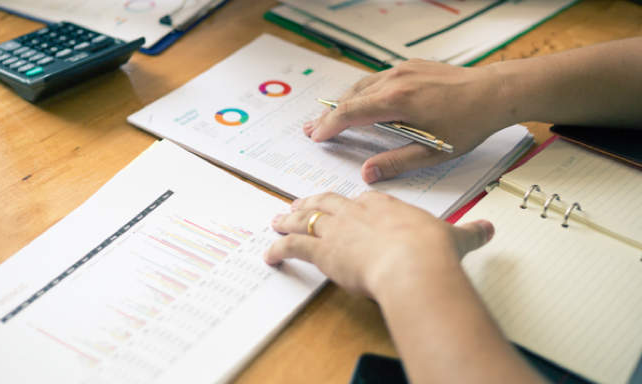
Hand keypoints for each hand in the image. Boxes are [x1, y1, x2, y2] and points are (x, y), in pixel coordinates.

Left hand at [265, 191, 493, 297]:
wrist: (413, 263)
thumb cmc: (432, 250)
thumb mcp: (455, 238)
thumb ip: (468, 233)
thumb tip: (487, 230)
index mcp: (385, 206)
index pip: (362, 199)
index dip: (350, 204)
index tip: (344, 205)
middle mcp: (356, 212)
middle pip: (328, 202)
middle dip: (312, 202)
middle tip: (299, 203)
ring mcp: (337, 229)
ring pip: (306, 218)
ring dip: (289, 220)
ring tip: (277, 220)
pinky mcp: (322, 250)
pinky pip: (293, 246)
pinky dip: (279, 249)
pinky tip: (270, 253)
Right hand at [304, 60, 511, 182]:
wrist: (495, 92)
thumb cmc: (469, 122)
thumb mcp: (433, 152)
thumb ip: (396, 163)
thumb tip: (367, 174)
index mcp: (397, 101)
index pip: (350, 113)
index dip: (329, 126)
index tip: (316, 136)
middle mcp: (395, 80)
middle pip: (350, 98)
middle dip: (329, 115)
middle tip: (312, 129)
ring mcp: (403, 70)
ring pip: (362, 86)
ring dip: (344, 103)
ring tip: (330, 117)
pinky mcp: (411, 67)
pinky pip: (377, 79)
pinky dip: (362, 92)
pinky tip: (360, 102)